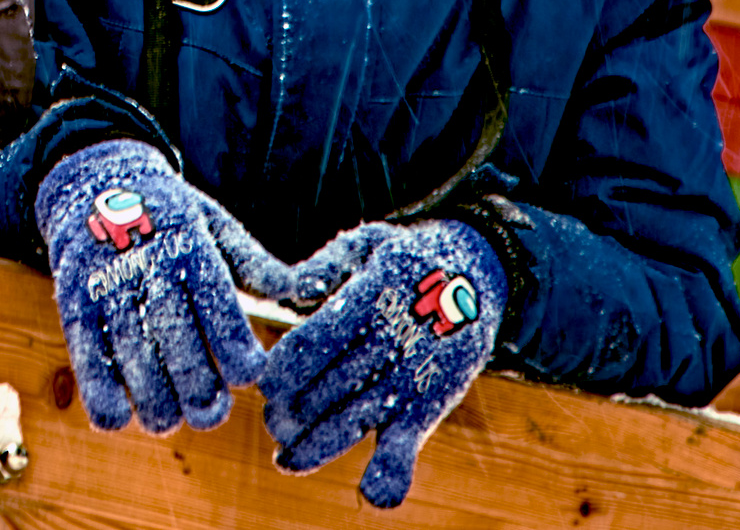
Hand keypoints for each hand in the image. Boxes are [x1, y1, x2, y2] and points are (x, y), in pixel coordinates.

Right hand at [34, 140, 310, 433]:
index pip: (216, 303)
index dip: (233, 347)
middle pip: (175, 338)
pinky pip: (85, 355)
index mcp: (189, 242)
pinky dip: (101, 393)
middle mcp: (147, 262)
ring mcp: (106, 283)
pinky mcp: (73, 300)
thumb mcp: (215, 226)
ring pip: (132, 355)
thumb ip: (258, 266)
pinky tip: (120, 416)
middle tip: (211, 413)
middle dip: (197, 387)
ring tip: (170, 418)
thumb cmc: (170, 216)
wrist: (93, 179)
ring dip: (153, 398)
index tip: (247, 375)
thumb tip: (310, 291)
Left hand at [252, 219, 503, 508]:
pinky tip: (374, 495)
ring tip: (286, 458)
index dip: (283, 369)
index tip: (264, 383)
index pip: (313, 343)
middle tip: (273, 419)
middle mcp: (390, 343)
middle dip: (289, 411)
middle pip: (324, 389)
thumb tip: (291, 291)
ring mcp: (409, 380)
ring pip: (353, 422)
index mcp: (368, 299)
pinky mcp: (426, 408)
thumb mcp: (367, 245)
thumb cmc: (401, 261)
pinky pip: (407, 446)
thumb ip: (325, 267)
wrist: (475, 278)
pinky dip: (392, 472)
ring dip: (315, 446)